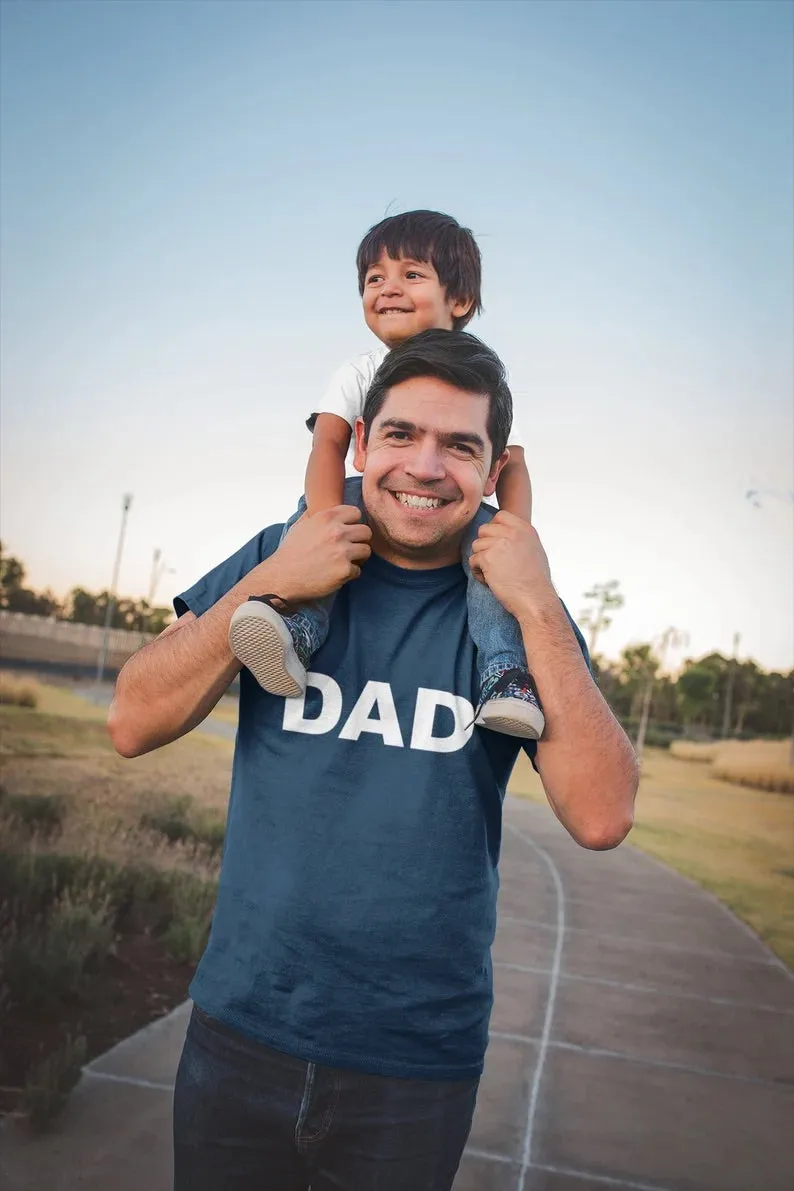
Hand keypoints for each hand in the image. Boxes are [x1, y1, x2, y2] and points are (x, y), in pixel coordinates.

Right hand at [256, 505, 371, 602]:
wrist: (282, 577)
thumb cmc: (290, 553)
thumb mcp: (301, 525)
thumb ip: (316, 515)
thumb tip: (321, 506)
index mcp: (327, 518)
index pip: (356, 512)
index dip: (353, 523)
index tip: (348, 531)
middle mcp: (337, 532)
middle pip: (366, 532)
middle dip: (359, 540)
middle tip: (350, 548)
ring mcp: (342, 551)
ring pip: (366, 550)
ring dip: (358, 557)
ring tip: (345, 562)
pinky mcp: (345, 570)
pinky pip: (358, 570)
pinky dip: (350, 574)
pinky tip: (336, 574)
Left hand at [468, 511, 555, 620]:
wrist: (535, 599)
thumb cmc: (536, 581)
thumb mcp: (534, 550)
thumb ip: (519, 539)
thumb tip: (503, 535)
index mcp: (525, 529)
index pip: (500, 516)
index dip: (494, 529)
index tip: (497, 544)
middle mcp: (512, 533)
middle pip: (484, 529)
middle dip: (485, 546)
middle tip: (495, 563)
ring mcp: (499, 543)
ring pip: (476, 545)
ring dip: (481, 561)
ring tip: (495, 575)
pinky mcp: (488, 557)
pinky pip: (473, 561)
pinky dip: (478, 573)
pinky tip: (491, 582)